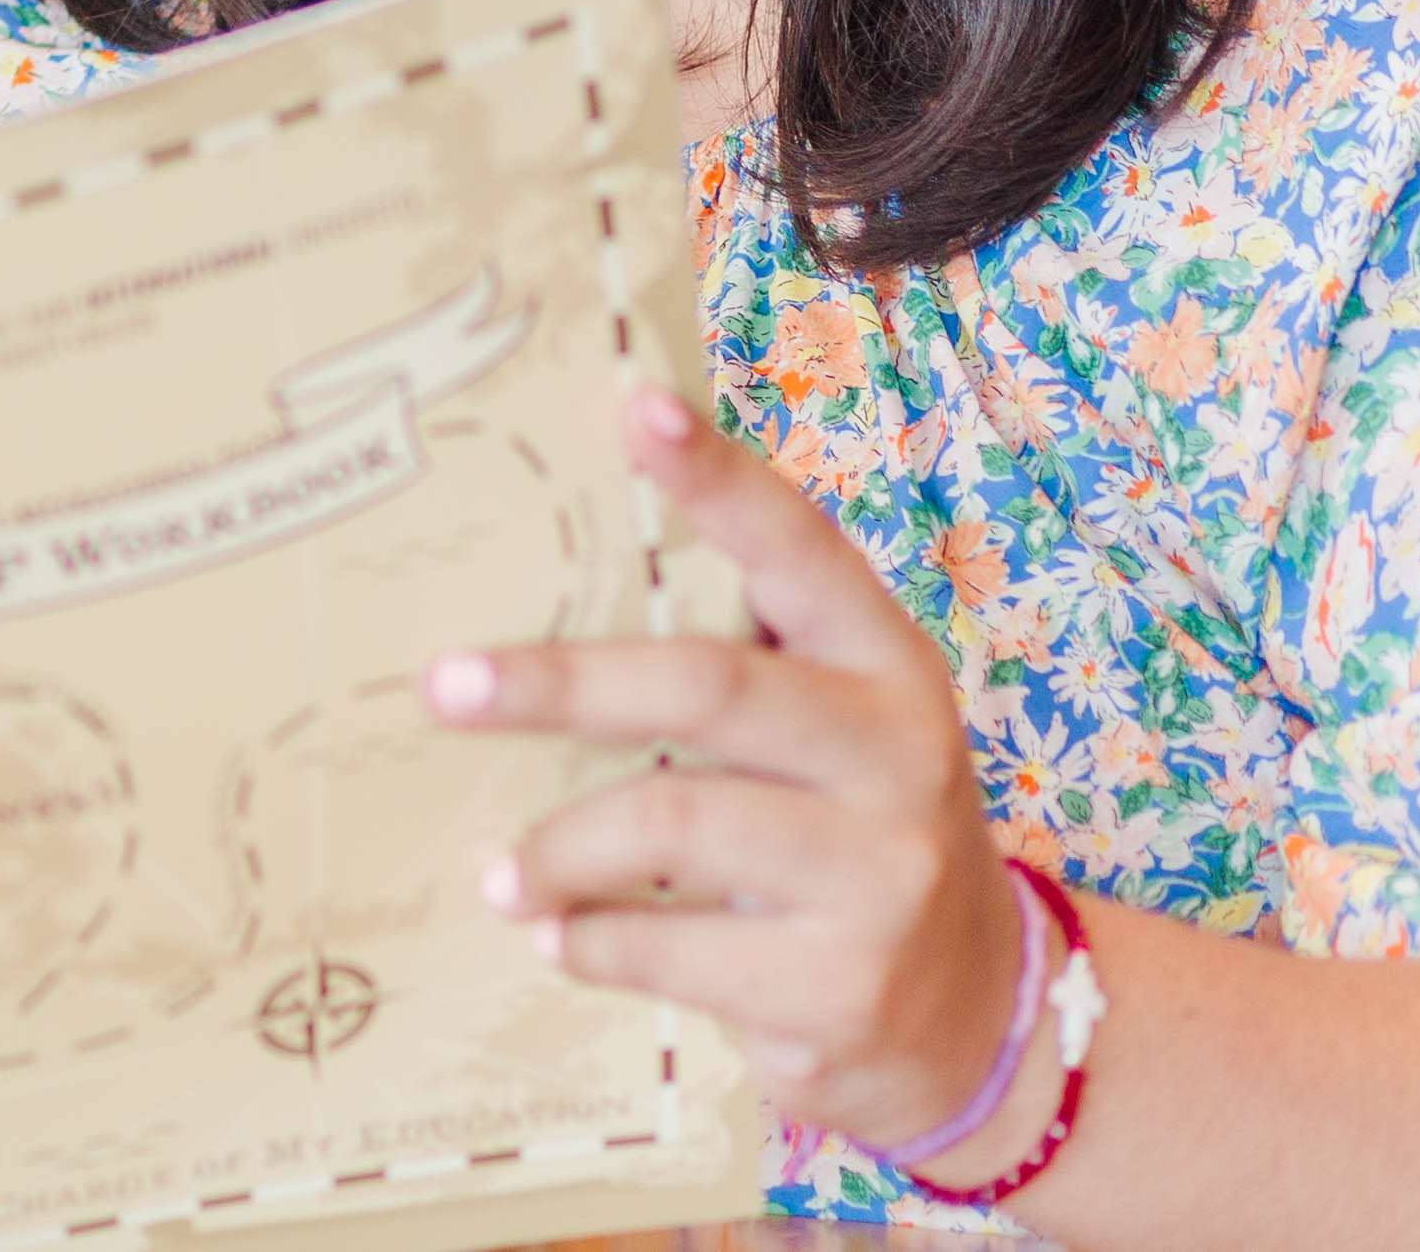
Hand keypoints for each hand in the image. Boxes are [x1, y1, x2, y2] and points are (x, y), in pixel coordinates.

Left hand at [426, 386, 1023, 1158]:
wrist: (976, 1016)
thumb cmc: (851, 836)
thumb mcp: (831, 734)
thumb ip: (737, 668)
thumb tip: (533, 606)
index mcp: (887, 665)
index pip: (801, 548)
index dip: (719, 478)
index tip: (632, 405)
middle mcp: (898, 754)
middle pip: (706, 687)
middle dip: (557, 681)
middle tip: (443, 686)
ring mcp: (882, 874)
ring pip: (671, 820)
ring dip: (558, 849)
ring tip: (504, 874)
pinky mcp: (845, 985)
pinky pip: (669, 947)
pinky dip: (591, 940)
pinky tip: (561, 937)